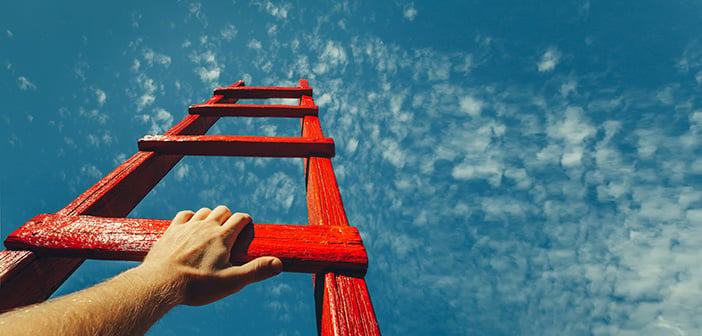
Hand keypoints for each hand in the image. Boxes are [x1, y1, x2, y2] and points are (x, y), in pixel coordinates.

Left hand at [139, 206, 282, 305]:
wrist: (160, 283)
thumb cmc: (197, 285)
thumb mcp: (231, 282)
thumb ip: (255, 271)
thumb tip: (278, 264)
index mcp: (222, 237)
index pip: (240, 218)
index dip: (246, 221)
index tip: (247, 228)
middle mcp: (205, 227)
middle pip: (222, 210)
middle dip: (229, 217)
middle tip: (230, 231)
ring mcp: (187, 227)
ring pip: (204, 211)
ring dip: (210, 217)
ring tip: (211, 230)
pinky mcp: (172, 230)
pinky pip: (185, 215)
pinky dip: (191, 217)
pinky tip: (191, 227)